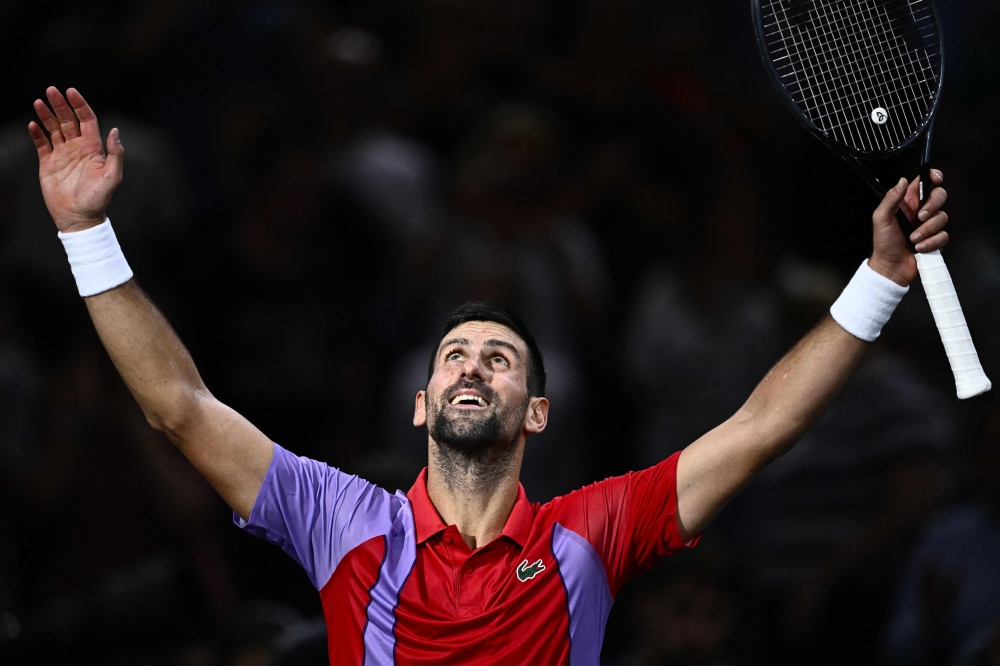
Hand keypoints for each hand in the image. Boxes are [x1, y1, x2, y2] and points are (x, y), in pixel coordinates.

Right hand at [28, 87, 123, 232]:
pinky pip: (41, 144)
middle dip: (60, 105)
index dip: (80, 105)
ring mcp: (62, 155)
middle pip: (68, 120)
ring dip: (47, 115)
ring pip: (54, 129)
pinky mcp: (48, 164)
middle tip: (51, 90)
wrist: (79, 217)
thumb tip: (115, 131)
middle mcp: (78, 148)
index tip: (71, 91)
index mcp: (93, 148)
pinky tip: (33, 124)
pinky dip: (36, 134)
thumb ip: (116, 154)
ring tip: (39, 102)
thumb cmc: (98, 199)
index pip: (87, 120)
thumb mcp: (112, 177)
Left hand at [868, 170, 948, 286]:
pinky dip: (931, 242)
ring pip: (942, 217)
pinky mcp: (936, 239)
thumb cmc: (883, 243)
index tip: (936, 179)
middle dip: (933, 205)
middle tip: (919, 217)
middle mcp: (921, 210)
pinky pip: (943, 235)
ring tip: (912, 238)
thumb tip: (902, 181)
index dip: (933, 176)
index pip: (924, 182)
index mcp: (907, 202)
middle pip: (940, 196)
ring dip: (927, 230)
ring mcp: (930, 225)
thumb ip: (891, 199)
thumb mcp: (881, 218)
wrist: (891, 267)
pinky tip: (919, 247)